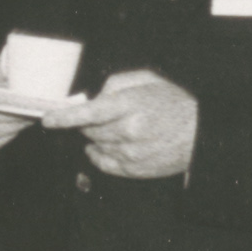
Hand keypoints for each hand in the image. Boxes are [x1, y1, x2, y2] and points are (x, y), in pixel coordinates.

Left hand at [44, 67, 197, 179]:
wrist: (204, 133)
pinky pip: (103, 163)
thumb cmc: (175, 102)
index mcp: (131, 105)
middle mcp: (130, 131)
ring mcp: (132, 153)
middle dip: (89, 123)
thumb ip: (115, 84)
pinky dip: (100, 154)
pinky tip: (111, 145)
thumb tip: (92, 96)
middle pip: (88, 130)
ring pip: (95, 145)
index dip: (65, 117)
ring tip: (118, 128)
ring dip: (98, 137)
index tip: (47, 119)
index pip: (89, 113)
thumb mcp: (148, 80)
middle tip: (105, 117)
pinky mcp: (136, 170)